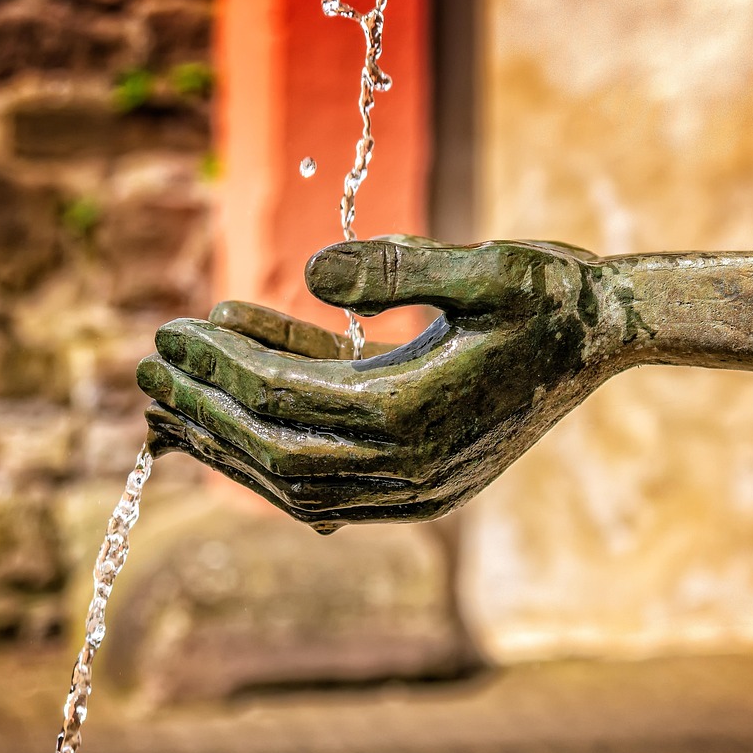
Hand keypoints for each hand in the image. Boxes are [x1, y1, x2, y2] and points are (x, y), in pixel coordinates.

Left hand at [137, 237, 631, 531]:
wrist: (606, 339)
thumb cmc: (553, 296)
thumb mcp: (491, 265)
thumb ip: (402, 268)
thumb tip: (310, 269)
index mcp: (419, 419)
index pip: (285, 402)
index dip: (220, 366)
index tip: (169, 330)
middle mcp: (410, 470)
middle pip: (276, 451)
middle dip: (205, 410)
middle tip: (146, 373)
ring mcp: (415, 487)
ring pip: (294, 477)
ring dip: (229, 438)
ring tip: (171, 402)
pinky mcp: (418, 481)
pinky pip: (328, 475)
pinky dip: (278, 442)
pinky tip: (244, 397)